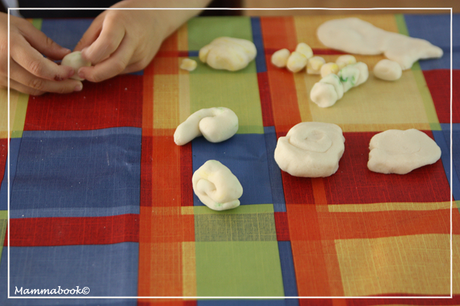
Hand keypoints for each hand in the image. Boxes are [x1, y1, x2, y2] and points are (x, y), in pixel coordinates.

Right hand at [0, 13, 82, 94]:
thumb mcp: (22, 27)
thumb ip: (45, 43)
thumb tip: (65, 55)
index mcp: (10, 47)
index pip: (39, 67)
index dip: (58, 73)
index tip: (73, 72)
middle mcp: (2, 64)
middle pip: (37, 82)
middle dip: (61, 86)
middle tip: (77, 85)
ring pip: (32, 89)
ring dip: (52, 89)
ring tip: (68, 85)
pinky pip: (24, 89)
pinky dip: (40, 87)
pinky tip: (50, 82)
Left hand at [75, 0, 209, 82]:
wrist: (157, 17)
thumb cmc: (128, 15)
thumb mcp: (105, 18)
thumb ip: (90, 37)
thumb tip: (76, 57)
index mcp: (122, 23)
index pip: (107, 44)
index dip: (92, 54)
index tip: (81, 56)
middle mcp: (134, 40)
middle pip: (115, 65)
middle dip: (95, 74)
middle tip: (82, 73)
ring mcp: (141, 54)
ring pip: (116, 71)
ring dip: (101, 71)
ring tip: (93, 64)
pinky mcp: (143, 63)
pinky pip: (122, 71)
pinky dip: (111, 69)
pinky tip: (110, 59)